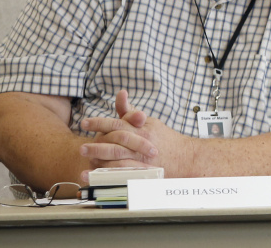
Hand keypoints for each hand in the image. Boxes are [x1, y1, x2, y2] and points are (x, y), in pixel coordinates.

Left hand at [79, 89, 194, 180]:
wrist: (187, 158)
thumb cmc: (167, 140)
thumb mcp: (150, 122)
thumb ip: (131, 112)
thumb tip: (120, 95)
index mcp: (142, 128)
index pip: (117, 122)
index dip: (99, 122)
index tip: (85, 123)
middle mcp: (142, 143)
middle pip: (114, 142)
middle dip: (96, 144)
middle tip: (82, 146)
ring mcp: (143, 159)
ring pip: (117, 158)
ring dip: (99, 159)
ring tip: (87, 160)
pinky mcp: (143, 173)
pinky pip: (122, 174)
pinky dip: (106, 175)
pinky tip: (94, 175)